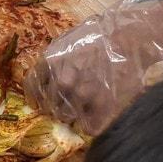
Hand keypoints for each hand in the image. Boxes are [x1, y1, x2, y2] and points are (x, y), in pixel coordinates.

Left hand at [22, 0, 162, 134]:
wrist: (131, 37)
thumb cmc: (100, 35)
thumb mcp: (68, 40)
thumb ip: (54, 59)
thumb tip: (45, 76)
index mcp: (51, 62)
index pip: (31, 87)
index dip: (36, 97)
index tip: (40, 102)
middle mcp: (63, 81)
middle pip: (50, 107)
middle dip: (57, 107)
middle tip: (69, 104)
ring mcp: (82, 95)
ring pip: (68, 117)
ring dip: (74, 114)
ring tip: (86, 106)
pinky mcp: (102, 107)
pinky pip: (89, 127)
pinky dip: (92, 124)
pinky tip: (97, 114)